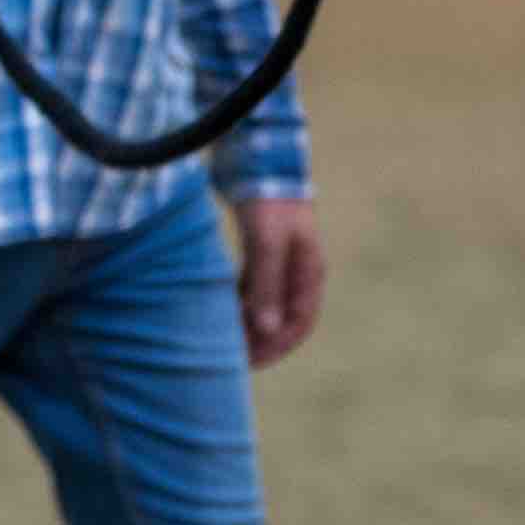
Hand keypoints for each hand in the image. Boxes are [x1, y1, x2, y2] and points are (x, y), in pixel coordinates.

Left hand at [230, 196, 326, 367]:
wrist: (259, 160)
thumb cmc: (269, 202)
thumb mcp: (267, 244)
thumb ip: (266, 285)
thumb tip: (266, 329)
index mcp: (308, 272)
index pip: (299, 323)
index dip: (277, 347)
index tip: (250, 364)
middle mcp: (297, 269)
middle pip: (281, 317)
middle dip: (258, 341)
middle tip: (230, 359)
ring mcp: (279, 259)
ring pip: (264, 302)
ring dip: (245, 323)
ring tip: (221, 340)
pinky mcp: (259, 249)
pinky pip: (250, 286)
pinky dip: (236, 301)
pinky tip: (216, 311)